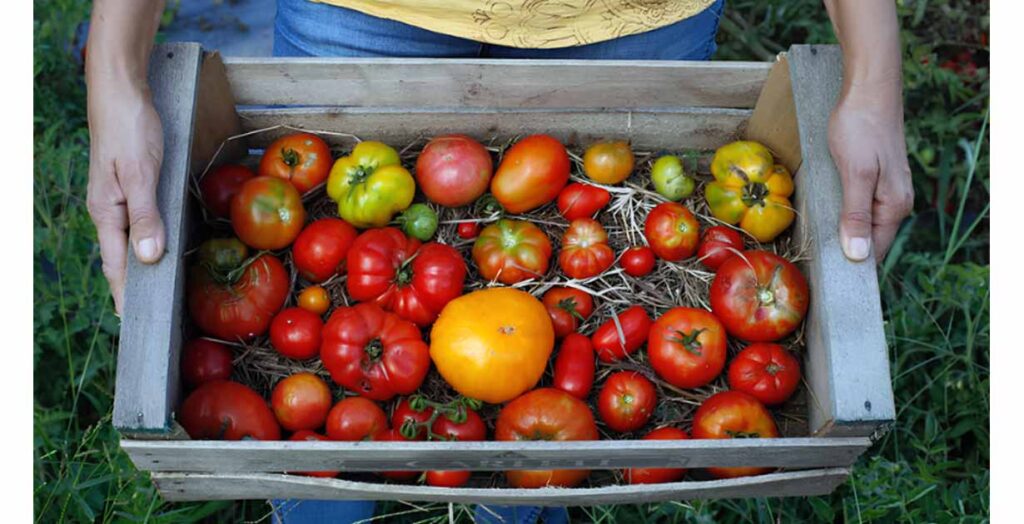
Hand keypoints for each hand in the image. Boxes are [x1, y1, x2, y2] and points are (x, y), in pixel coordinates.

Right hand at [86, 81, 164, 313]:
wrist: (121, 91)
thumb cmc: (130, 128)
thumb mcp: (142, 174)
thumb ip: (145, 216)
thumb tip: (148, 257)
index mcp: (107, 212)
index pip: (117, 265)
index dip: (125, 294)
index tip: (133, 323)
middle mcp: (108, 209)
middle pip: (120, 257)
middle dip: (130, 287)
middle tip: (146, 318)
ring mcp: (117, 197)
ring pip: (127, 240)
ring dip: (138, 266)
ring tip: (152, 292)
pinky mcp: (129, 185)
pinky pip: (135, 222)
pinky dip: (144, 241)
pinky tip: (154, 249)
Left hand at [828, 84, 913, 261]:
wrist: (868, 90)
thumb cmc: (860, 128)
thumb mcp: (856, 174)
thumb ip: (856, 215)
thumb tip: (859, 255)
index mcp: (894, 206)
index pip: (875, 252)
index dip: (852, 266)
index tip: (825, 277)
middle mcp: (895, 201)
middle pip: (870, 240)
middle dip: (846, 250)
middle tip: (814, 260)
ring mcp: (887, 189)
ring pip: (864, 223)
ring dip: (844, 232)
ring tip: (817, 242)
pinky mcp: (875, 177)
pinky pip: (860, 206)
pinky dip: (845, 214)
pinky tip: (828, 214)